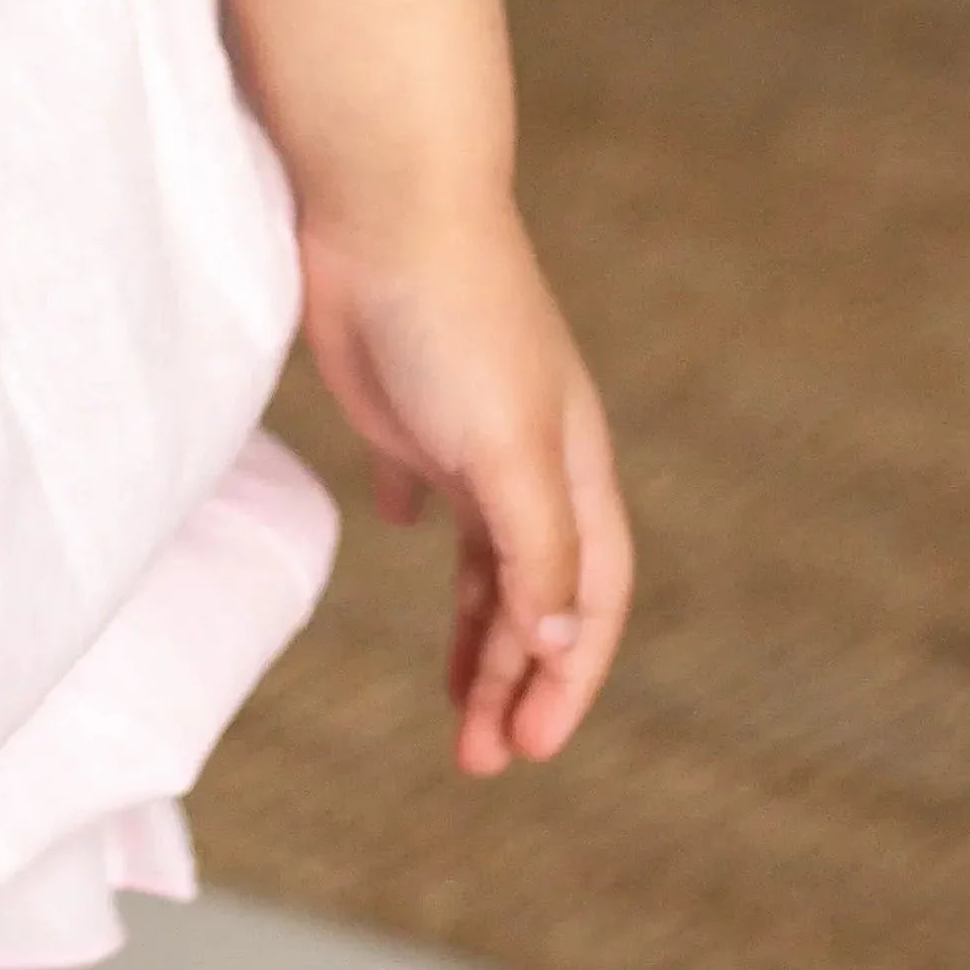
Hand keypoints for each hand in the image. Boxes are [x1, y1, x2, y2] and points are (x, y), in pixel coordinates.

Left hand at [297, 202, 630, 777]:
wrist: (379, 209)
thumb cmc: (456, 322)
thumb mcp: (508, 449)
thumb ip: (536, 547)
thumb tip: (557, 640)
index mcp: (572, 471)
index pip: (589, 601)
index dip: (567, 678)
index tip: (529, 751)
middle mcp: (530, 461)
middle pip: (537, 597)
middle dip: (517, 682)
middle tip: (481, 760)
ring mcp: (466, 436)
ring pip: (484, 561)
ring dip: (475, 636)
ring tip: (455, 707)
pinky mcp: (402, 410)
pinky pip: (424, 486)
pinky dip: (422, 523)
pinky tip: (403, 532)